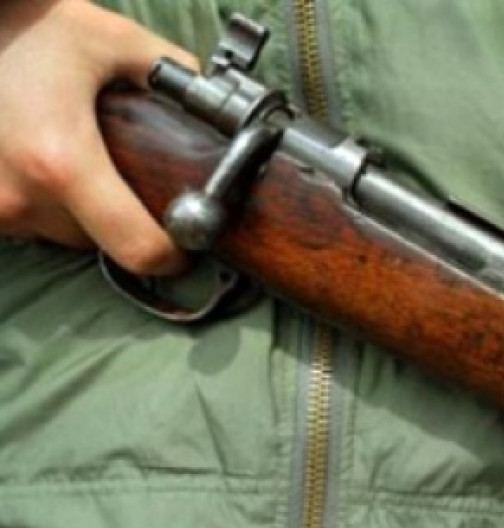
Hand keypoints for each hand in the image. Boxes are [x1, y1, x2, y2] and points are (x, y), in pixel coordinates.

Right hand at [0, 0, 197, 273]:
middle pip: (103, 241)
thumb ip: (175, 76)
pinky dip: (51, 203)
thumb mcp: (114, 41)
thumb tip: (213, 105)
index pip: (136, 248)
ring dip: (86, 211)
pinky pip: (32, 221)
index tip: (185, 246)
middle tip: (131, 176)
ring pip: (66, 234)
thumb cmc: (28, 28)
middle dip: (126, 217)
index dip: (171, 255)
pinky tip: (50, 162)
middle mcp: (22, 197)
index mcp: (63, 163)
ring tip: (84, 158)